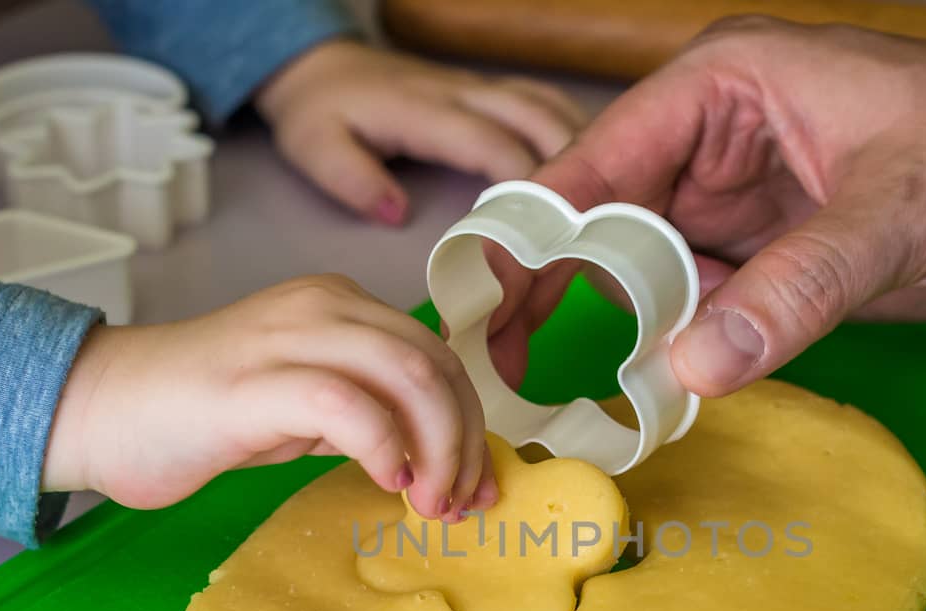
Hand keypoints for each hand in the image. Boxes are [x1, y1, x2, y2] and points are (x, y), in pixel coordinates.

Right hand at [42, 276, 493, 519]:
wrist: (101, 410)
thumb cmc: (202, 416)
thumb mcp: (305, 405)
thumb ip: (369, 412)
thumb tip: (442, 459)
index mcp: (340, 306)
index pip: (437, 355)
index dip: (471, 423)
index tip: (478, 485)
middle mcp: (323, 306)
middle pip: (435, 363)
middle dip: (464, 441)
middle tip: (460, 505)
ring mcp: (287, 337)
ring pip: (408, 374)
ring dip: (438, 449)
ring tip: (430, 504)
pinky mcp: (255, 382)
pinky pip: (348, 404)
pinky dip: (385, 446)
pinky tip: (387, 483)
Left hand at [256, 38, 587, 224]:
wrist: (318, 68)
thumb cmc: (319, 113)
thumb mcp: (315, 149)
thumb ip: (353, 180)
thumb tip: (397, 214)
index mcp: (425, 112)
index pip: (488, 143)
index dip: (523, 182)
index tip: (549, 228)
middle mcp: (462, 94)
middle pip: (534, 119)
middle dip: (570, 167)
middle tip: (595, 221)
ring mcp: (478, 88)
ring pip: (545, 106)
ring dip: (581, 145)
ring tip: (610, 197)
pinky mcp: (485, 92)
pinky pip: (540, 100)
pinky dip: (571, 127)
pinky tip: (591, 163)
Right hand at [498, 6, 925, 395]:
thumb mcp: (897, 210)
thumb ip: (795, 286)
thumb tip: (696, 364)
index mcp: (728, 87)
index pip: (598, 160)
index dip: (540, 236)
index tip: (488, 310)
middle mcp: (722, 144)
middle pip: (610, 225)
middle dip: (568, 298)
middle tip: (516, 381)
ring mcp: (752, 207)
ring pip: (654, 275)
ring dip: (619, 334)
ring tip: (562, 403)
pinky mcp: (786, 262)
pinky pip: (711, 310)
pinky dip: (682, 352)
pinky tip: (648, 398)